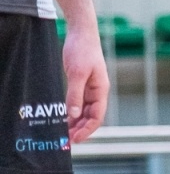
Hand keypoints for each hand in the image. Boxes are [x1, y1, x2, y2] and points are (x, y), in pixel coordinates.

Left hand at [59, 24, 106, 142]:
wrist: (81, 33)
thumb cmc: (82, 50)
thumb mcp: (77, 73)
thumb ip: (75, 94)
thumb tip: (74, 115)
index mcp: (101, 90)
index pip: (97, 116)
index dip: (88, 129)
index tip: (76, 138)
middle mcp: (97, 92)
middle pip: (92, 117)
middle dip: (81, 129)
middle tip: (67, 140)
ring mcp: (90, 88)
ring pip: (84, 112)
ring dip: (76, 123)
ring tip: (64, 133)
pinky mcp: (81, 84)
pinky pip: (78, 103)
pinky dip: (72, 112)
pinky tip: (63, 118)